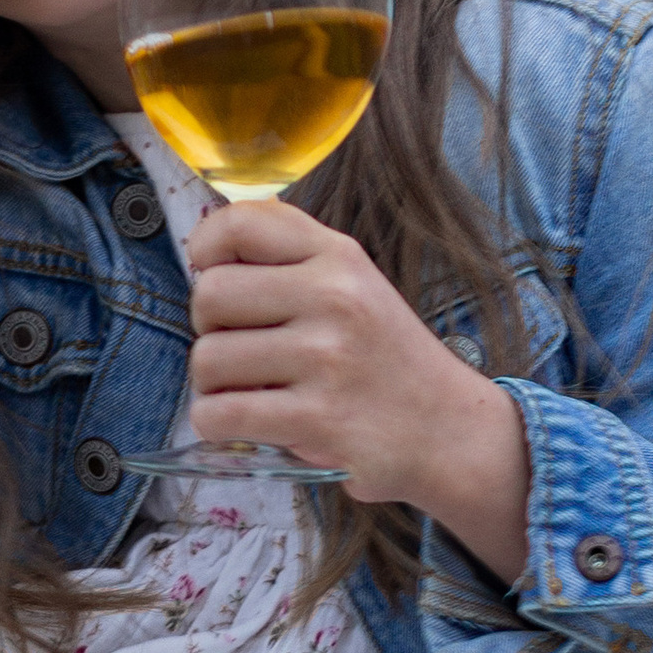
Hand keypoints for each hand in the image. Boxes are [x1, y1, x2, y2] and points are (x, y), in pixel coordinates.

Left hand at [186, 201, 533, 580]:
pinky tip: (243, 423)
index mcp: (339, 257)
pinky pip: (220, 414)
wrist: (448, 429)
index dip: (206, 248)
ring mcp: (327, 358)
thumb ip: (291, 256)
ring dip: (212, 384)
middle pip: (210, 295)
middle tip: (241, 348)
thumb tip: (204, 246)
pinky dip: (215, 423)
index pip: (241, 223)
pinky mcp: (317, 419)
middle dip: (209, 328)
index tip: (212, 273)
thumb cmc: (384, 357)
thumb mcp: (355, 283)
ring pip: (208, 359)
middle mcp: (334, 298)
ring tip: (248, 390)